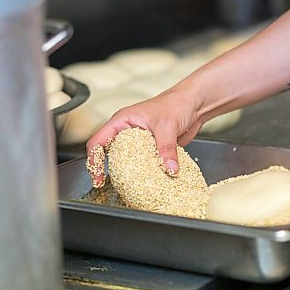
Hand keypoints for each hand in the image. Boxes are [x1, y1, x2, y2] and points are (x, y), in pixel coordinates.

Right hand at [85, 89, 201, 186]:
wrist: (194, 103)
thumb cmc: (176, 103)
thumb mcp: (167, 126)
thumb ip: (166, 148)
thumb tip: (169, 169)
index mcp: (122, 121)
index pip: (98, 141)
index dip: (94, 160)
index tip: (98, 177)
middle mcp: (128, 131)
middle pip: (111, 153)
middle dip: (111, 170)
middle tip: (114, 186)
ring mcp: (141, 141)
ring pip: (129, 161)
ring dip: (131, 173)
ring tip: (132, 186)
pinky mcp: (154, 148)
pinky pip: (146, 163)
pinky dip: (147, 172)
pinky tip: (150, 181)